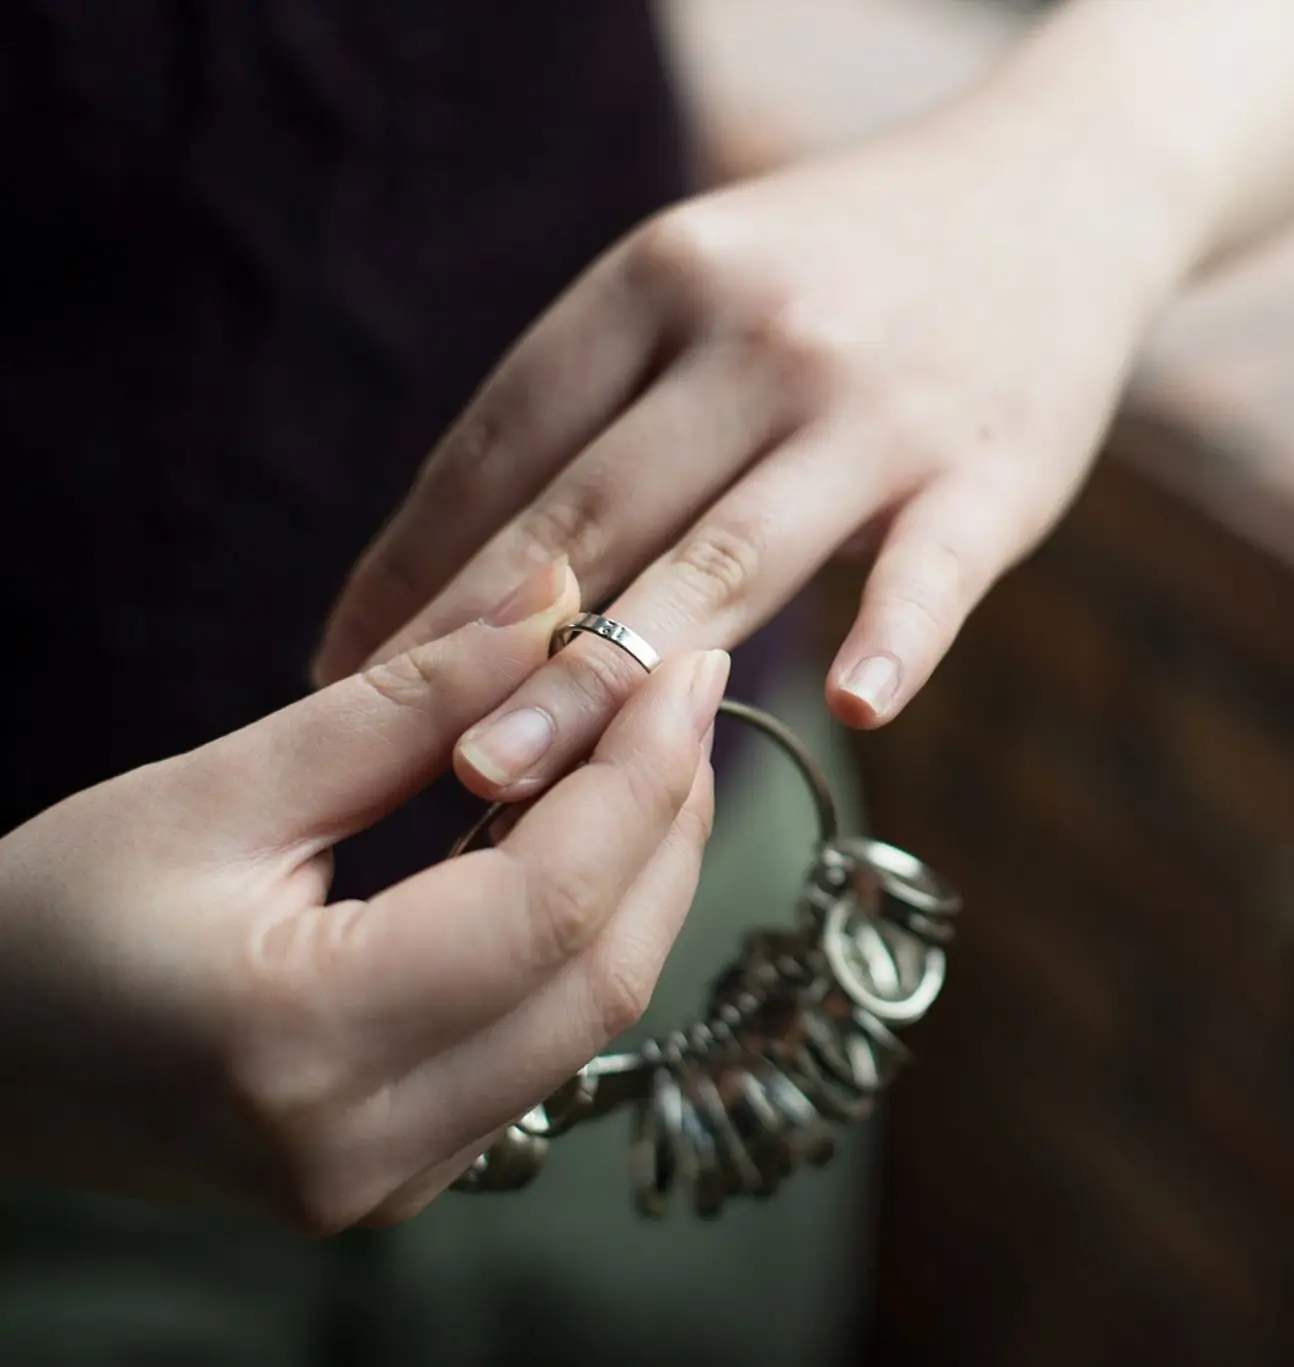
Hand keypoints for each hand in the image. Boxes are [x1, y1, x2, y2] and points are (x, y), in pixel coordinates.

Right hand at [0, 560, 727, 1232]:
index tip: (679, 663)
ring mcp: (393, 1184)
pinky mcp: (404, 1175)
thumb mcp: (215, 791)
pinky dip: (588, 934)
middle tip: (676, 692)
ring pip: (594, 1015)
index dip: (640, 773)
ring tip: (643, 748)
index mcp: (304, 1045)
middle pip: (605, 971)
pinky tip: (583, 839)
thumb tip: (556, 603)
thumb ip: (405, 705)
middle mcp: (367, 1149)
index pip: (551, 903)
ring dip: (641, 875)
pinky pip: (546, 1045)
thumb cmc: (42, 921)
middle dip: (664, 819)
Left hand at [310, 94, 1196, 800]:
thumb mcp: (714, 277)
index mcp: (663, 275)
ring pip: (727, 555)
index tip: (346, 663)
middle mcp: (758, 333)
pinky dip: (895, 636)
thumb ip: (617, 400)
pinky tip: (853, 705)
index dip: (416, 560)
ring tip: (516, 776)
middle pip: (594, 511)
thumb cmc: (855, 267)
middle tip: (395, 756)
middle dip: (482, 646)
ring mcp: (877, 405)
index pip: (508, 437)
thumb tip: (479, 566)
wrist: (1056, 193)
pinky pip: (930, 567)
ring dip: (612, 675)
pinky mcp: (992, 470)